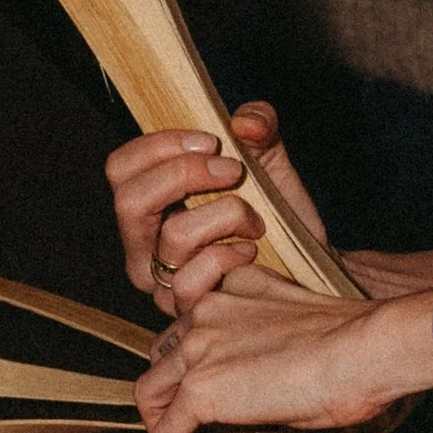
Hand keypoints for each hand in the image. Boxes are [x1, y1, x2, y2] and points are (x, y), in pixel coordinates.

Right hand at [106, 99, 329, 307]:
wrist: (310, 269)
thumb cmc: (278, 215)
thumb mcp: (270, 158)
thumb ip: (258, 125)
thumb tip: (245, 122)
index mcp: (149, 205)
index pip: (121, 168)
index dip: (159, 145)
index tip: (211, 141)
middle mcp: (144, 247)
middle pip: (129, 200)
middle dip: (184, 174)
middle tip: (232, 171)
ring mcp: (162, 282)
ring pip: (175, 235)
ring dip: (226, 214)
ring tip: (254, 220)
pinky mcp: (187, 310)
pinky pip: (194, 278)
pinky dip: (230, 256)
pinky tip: (250, 254)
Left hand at [137, 277, 423, 432]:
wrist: (366, 350)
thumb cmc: (356, 344)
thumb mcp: (299, 331)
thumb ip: (266, 348)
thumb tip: (263, 396)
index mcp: (235, 291)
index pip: (191, 330)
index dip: (193, 368)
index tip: (210, 398)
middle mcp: (208, 312)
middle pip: (163, 359)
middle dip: (172, 396)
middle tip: (194, 429)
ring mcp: (199, 349)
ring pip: (151, 393)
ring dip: (164, 426)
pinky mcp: (200, 388)